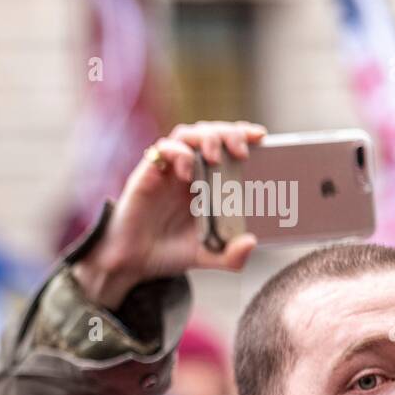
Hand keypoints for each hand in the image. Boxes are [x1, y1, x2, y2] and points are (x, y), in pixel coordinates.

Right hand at [72, 120, 266, 309]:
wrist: (133, 262)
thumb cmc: (170, 252)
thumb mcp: (208, 256)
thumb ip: (231, 256)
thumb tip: (252, 243)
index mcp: (207, 182)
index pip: (227, 144)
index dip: (244, 134)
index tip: (261, 138)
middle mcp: (189, 170)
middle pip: (210, 132)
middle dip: (230, 133)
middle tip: (242, 152)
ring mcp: (168, 170)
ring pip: (187, 134)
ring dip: (206, 138)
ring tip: (216, 157)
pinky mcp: (147, 174)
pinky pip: (163, 150)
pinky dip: (179, 154)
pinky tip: (188, 173)